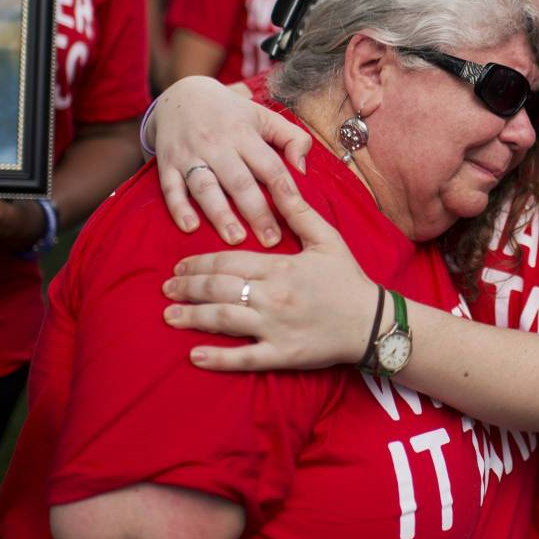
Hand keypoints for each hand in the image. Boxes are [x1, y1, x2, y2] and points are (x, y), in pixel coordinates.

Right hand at [151, 76, 313, 245]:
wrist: (181, 95)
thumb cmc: (231, 112)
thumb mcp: (264, 115)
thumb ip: (292, 137)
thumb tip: (303, 168)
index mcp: (244, 133)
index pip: (268, 165)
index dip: (284, 190)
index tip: (297, 215)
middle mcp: (217, 144)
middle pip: (239, 181)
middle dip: (256, 212)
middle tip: (271, 240)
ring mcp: (190, 154)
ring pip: (206, 187)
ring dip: (220, 214)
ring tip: (235, 239)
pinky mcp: (167, 164)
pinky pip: (171, 188)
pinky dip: (178, 208)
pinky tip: (190, 227)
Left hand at [161, 175, 376, 371]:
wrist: (371, 323)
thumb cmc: (347, 279)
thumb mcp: (326, 239)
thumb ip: (297, 211)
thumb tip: (279, 179)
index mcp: (280, 267)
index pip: (228, 262)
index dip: (199, 263)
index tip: (179, 266)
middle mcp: (272, 297)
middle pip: (218, 289)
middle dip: (188, 288)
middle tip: (166, 289)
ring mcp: (275, 328)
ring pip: (224, 321)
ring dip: (192, 318)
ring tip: (169, 316)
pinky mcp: (282, 354)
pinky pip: (244, 358)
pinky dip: (217, 358)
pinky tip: (194, 356)